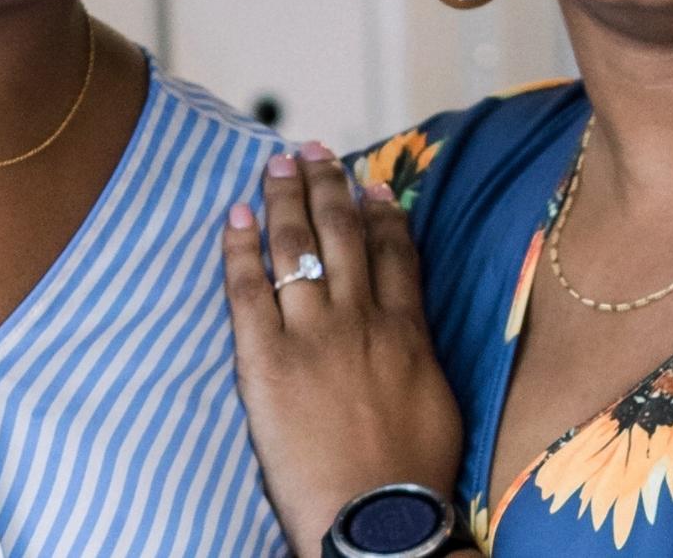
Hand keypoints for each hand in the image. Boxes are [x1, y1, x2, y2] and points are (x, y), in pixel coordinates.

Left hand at [222, 141, 463, 553]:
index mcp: (406, 331)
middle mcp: (360, 320)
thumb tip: (409, 330)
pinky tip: (236, 214)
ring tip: (276, 164)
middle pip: (342, 233)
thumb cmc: (410, 477)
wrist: (375, 522)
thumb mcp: (436, 402)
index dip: (380, 211)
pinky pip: (247, 288)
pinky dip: (240, 247)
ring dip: (285, 198)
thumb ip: (418, 355)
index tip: (370, 182)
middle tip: (313, 152)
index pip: (394, 251)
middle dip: (327, 185)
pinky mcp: (267, 359)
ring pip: (297, 246)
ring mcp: (313, 336)